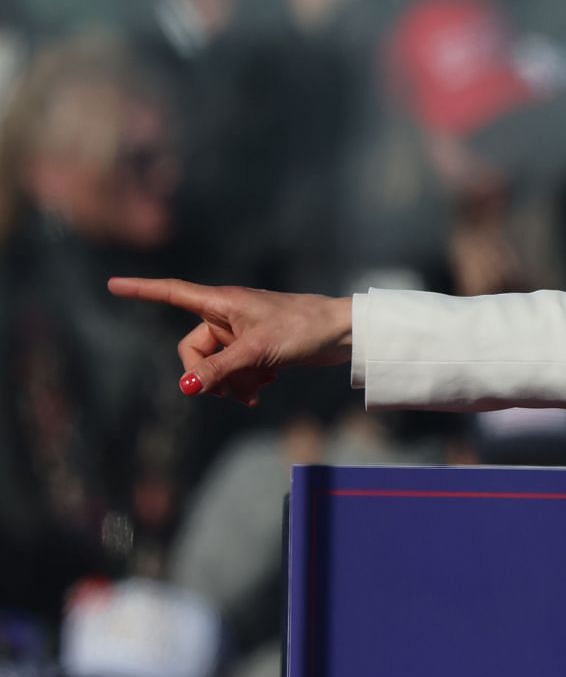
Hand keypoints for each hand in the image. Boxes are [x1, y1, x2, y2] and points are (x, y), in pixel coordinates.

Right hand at [106, 278, 353, 405]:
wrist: (342, 333)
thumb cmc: (302, 328)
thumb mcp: (258, 351)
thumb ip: (220, 369)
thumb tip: (186, 388)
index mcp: (222, 302)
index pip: (172, 293)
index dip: (143, 291)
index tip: (113, 285)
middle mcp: (227, 314)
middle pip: (194, 348)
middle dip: (209, 374)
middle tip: (234, 391)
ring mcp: (242, 332)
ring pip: (216, 364)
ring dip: (230, 382)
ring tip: (256, 391)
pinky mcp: (257, 346)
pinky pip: (235, 368)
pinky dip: (244, 381)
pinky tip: (264, 387)